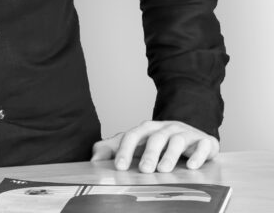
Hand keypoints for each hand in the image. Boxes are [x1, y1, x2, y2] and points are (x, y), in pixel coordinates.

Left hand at [91, 120, 218, 172]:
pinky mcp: (205, 141)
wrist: (192, 132)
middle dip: (149, 153)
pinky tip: (192, 166)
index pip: (132, 136)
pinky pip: (202, 145)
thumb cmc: (160, 142)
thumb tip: (94, 158)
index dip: (125, 150)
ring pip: (177, 140)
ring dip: (170, 155)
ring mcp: (185, 133)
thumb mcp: (137, 144)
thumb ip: (114, 148)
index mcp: (147, 129)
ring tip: (164, 169)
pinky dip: (198, 155)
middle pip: (155, 138)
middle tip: (144, 170)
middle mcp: (165, 128)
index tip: (119, 167)